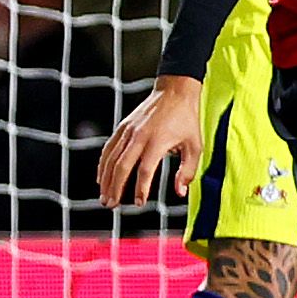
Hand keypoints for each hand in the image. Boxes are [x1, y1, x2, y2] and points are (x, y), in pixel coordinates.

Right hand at [99, 77, 206, 205]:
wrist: (175, 91)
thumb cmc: (187, 120)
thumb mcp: (195, 145)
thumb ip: (188, 170)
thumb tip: (180, 193)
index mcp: (158, 141)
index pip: (145, 170)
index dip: (140, 188)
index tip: (139, 203)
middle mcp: (139, 136)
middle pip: (122, 166)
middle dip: (114, 188)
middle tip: (111, 205)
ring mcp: (128, 131)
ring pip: (111, 158)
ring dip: (105, 179)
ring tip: (104, 197)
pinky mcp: (122, 127)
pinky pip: (108, 148)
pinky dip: (103, 164)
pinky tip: (101, 178)